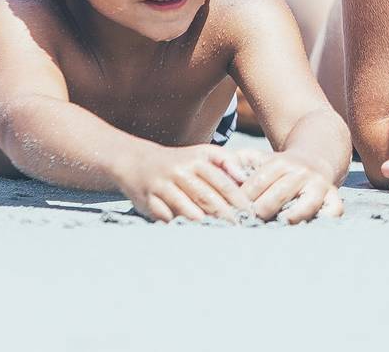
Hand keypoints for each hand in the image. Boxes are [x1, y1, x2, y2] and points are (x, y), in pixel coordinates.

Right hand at [118, 144, 256, 222]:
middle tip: (239, 229)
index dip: (238, 200)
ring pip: (187, 209)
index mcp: (198, 160)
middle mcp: (180, 172)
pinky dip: (180, 226)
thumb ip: (226, 161)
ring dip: (204, 223)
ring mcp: (163, 186)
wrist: (139, 162)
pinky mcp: (148, 201)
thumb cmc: (180, 162)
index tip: (250, 214)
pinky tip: (192, 236)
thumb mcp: (203, 153)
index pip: (223, 183)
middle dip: (225, 216)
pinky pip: (166, 217)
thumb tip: (244, 177)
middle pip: (207, 198)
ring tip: (219, 235)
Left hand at [230, 149, 344, 223]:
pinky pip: (333, 212)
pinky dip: (323, 221)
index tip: (230, 214)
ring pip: (305, 204)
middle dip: (260, 212)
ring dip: (290, 218)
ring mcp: (319, 185)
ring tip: (275, 228)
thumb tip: (222, 176)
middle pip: (277, 195)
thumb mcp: (260, 158)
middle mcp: (301, 172)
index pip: (256, 183)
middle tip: (246, 226)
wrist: (317, 156)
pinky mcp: (334, 197)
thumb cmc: (280, 166)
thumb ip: (239, 162)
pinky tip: (305, 230)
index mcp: (280, 162)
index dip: (241, 200)